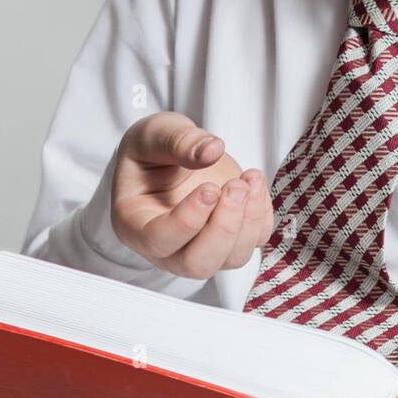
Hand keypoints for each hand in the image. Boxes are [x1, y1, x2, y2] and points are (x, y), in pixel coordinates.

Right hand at [110, 112, 275, 278]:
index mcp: (136, 224)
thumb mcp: (154, 134)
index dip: (188, 220)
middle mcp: (168, 247)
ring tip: (250, 178)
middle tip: (235, 186)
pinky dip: (262, 214)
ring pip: (232, 258)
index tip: (209, 188)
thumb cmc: (153, 150)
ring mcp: (202, 247)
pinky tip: (254, 183)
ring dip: (249, 220)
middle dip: (224, 227)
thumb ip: (177, 140)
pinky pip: (255, 241)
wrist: (171, 154)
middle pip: (198, 264)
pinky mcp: (231, 238)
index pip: (159, 241)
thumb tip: (212, 150)